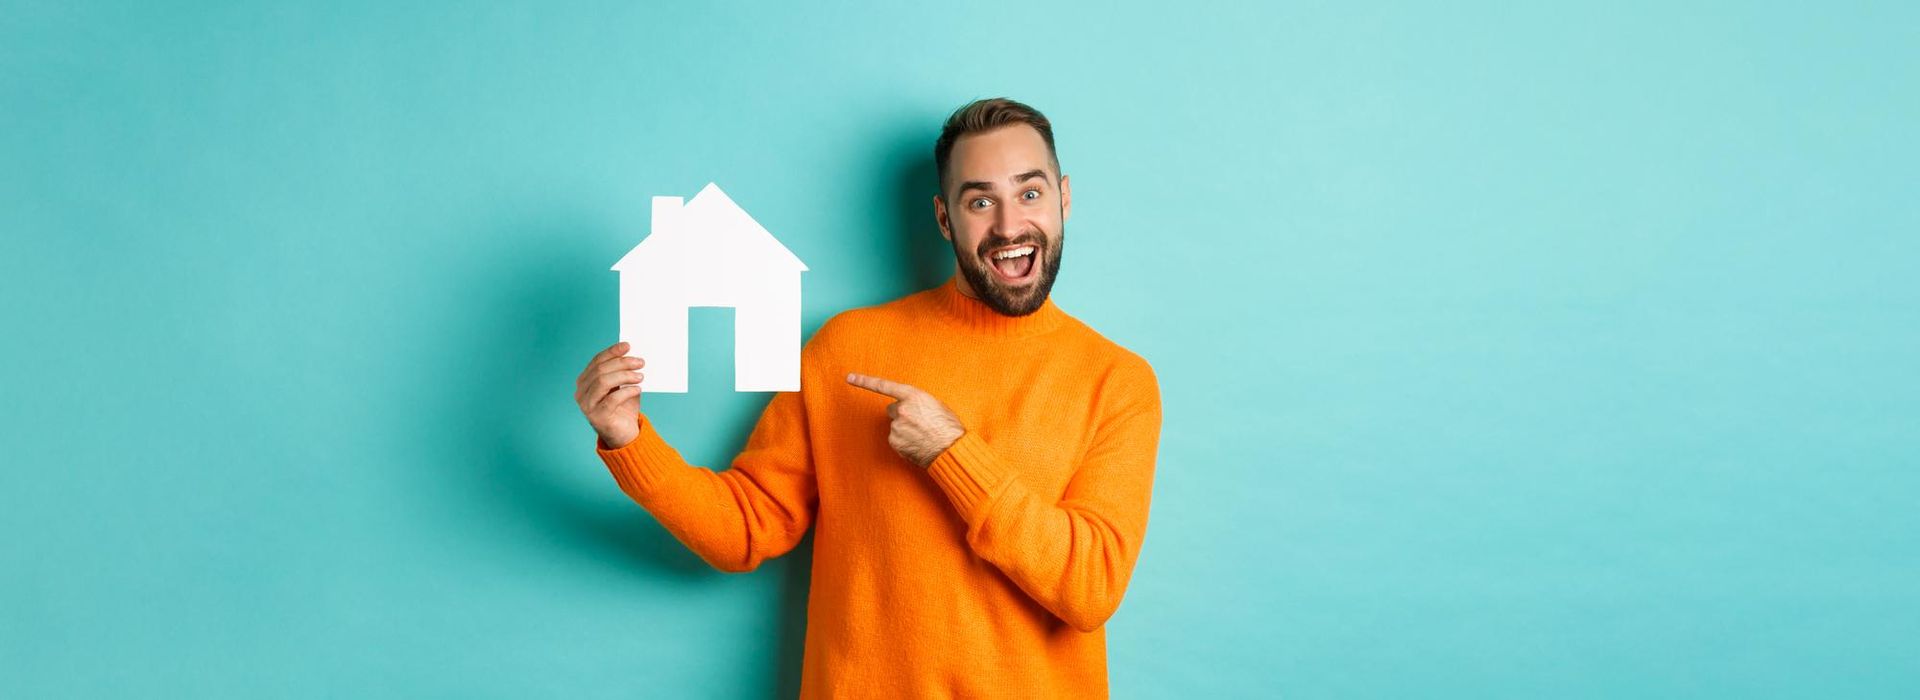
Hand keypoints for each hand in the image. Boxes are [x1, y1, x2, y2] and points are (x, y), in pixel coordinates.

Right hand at [577, 341, 646, 448]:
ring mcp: (587, 405)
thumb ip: (623, 371)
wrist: (625, 434)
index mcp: (585, 381)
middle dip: (622, 363)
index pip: (597, 361)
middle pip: (600, 370)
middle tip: (640, 362)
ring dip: (624, 375)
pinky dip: (627, 391)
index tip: (628, 346)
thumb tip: (633, 354)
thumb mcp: (623, 386)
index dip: (612, 352)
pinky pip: (612, 399)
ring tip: (640, 376)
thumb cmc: (624, 407)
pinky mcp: (597, 416)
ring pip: (603, 382)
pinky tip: (638, 389)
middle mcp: (581, 392)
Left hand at [846, 372, 965, 467]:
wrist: (950, 449)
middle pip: (892, 409)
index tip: (849, 378)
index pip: (884, 386)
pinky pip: (896, 439)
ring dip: (905, 429)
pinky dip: (904, 441)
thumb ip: (918, 402)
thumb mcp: (936, 405)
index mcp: (913, 396)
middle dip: (902, 414)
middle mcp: (901, 409)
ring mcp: (896, 426)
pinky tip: (917, 443)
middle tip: (918, 422)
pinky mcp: (894, 441)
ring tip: (922, 435)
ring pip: (895, 426)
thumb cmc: (948, 426)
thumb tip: (911, 407)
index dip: (865, 381)